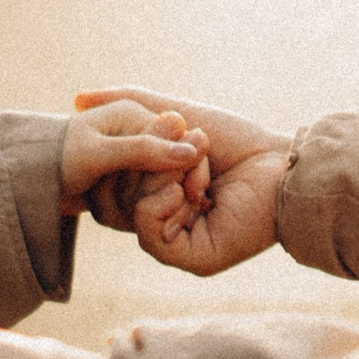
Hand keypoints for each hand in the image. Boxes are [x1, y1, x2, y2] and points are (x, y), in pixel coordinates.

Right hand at [77, 87, 290, 275]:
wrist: (282, 164)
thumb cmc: (236, 140)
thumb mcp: (173, 114)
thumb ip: (128, 103)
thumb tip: (76, 100)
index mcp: (153, 191)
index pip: (108, 180)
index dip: (123, 151)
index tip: (159, 126)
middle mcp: (160, 218)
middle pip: (113, 194)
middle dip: (148, 158)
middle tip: (192, 141)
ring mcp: (173, 241)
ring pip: (129, 212)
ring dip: (163, 177)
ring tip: (201, 162)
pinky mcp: (188, 258)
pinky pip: (148, 235)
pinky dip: (163, 204)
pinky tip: (192, 190)